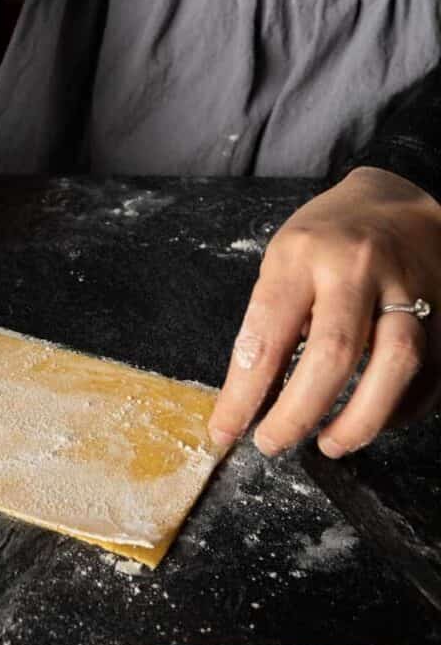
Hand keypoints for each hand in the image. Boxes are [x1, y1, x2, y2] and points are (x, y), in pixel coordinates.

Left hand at [208, 166, 440, 457]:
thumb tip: (255, 393)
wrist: (395, 199)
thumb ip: (273, 318)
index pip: (266, 335)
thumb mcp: (282, 260)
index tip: (224, 430)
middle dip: (299, 413)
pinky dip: (401, 407)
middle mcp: (355, 267)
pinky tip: (373, 420)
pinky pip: (430, 371)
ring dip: (360, 420)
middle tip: (273, 444)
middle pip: (333, 353)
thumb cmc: (324, 237)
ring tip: (329, 445)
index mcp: (300, 254)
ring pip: (395, 364)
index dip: (243, 393)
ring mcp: (408, 285)